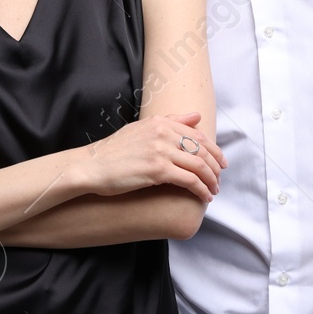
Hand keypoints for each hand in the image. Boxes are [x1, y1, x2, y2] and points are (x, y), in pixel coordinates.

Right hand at [73, 111, 227, 202]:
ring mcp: (160, 151)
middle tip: (219, 179)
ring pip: (199, 165)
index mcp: (160, 122)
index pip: (197, 135)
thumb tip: (196, 116)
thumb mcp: (142, 129)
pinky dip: (201, 190)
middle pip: (202, 150)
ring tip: (213, 191)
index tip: (220, 163)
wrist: (92, 167)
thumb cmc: (114, 152)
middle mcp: (162, 133)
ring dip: (211, 180)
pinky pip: (189, 180)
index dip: (214, 150)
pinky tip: (203, 197)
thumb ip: (171, 121)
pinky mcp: (157, 170)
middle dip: (215, 167)